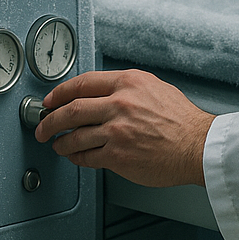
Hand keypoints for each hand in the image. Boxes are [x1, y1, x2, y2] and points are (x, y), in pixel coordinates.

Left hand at [34, 69, 215, 187]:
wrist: (196, 145)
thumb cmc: (180, 119)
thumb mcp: (153, 87)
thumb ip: (125, 88)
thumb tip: (101, 93)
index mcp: (127, 82)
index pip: (82, 83)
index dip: (60, 93)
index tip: (50, 100)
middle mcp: (119, 103)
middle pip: (71, 109)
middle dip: (49, 119)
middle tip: (42, 125)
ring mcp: (117, 130)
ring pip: (75, 135)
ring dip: (61, 141)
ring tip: (56, 144)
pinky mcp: (118, 155)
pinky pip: (87, 157)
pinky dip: (77, 158)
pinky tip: (75, 157)